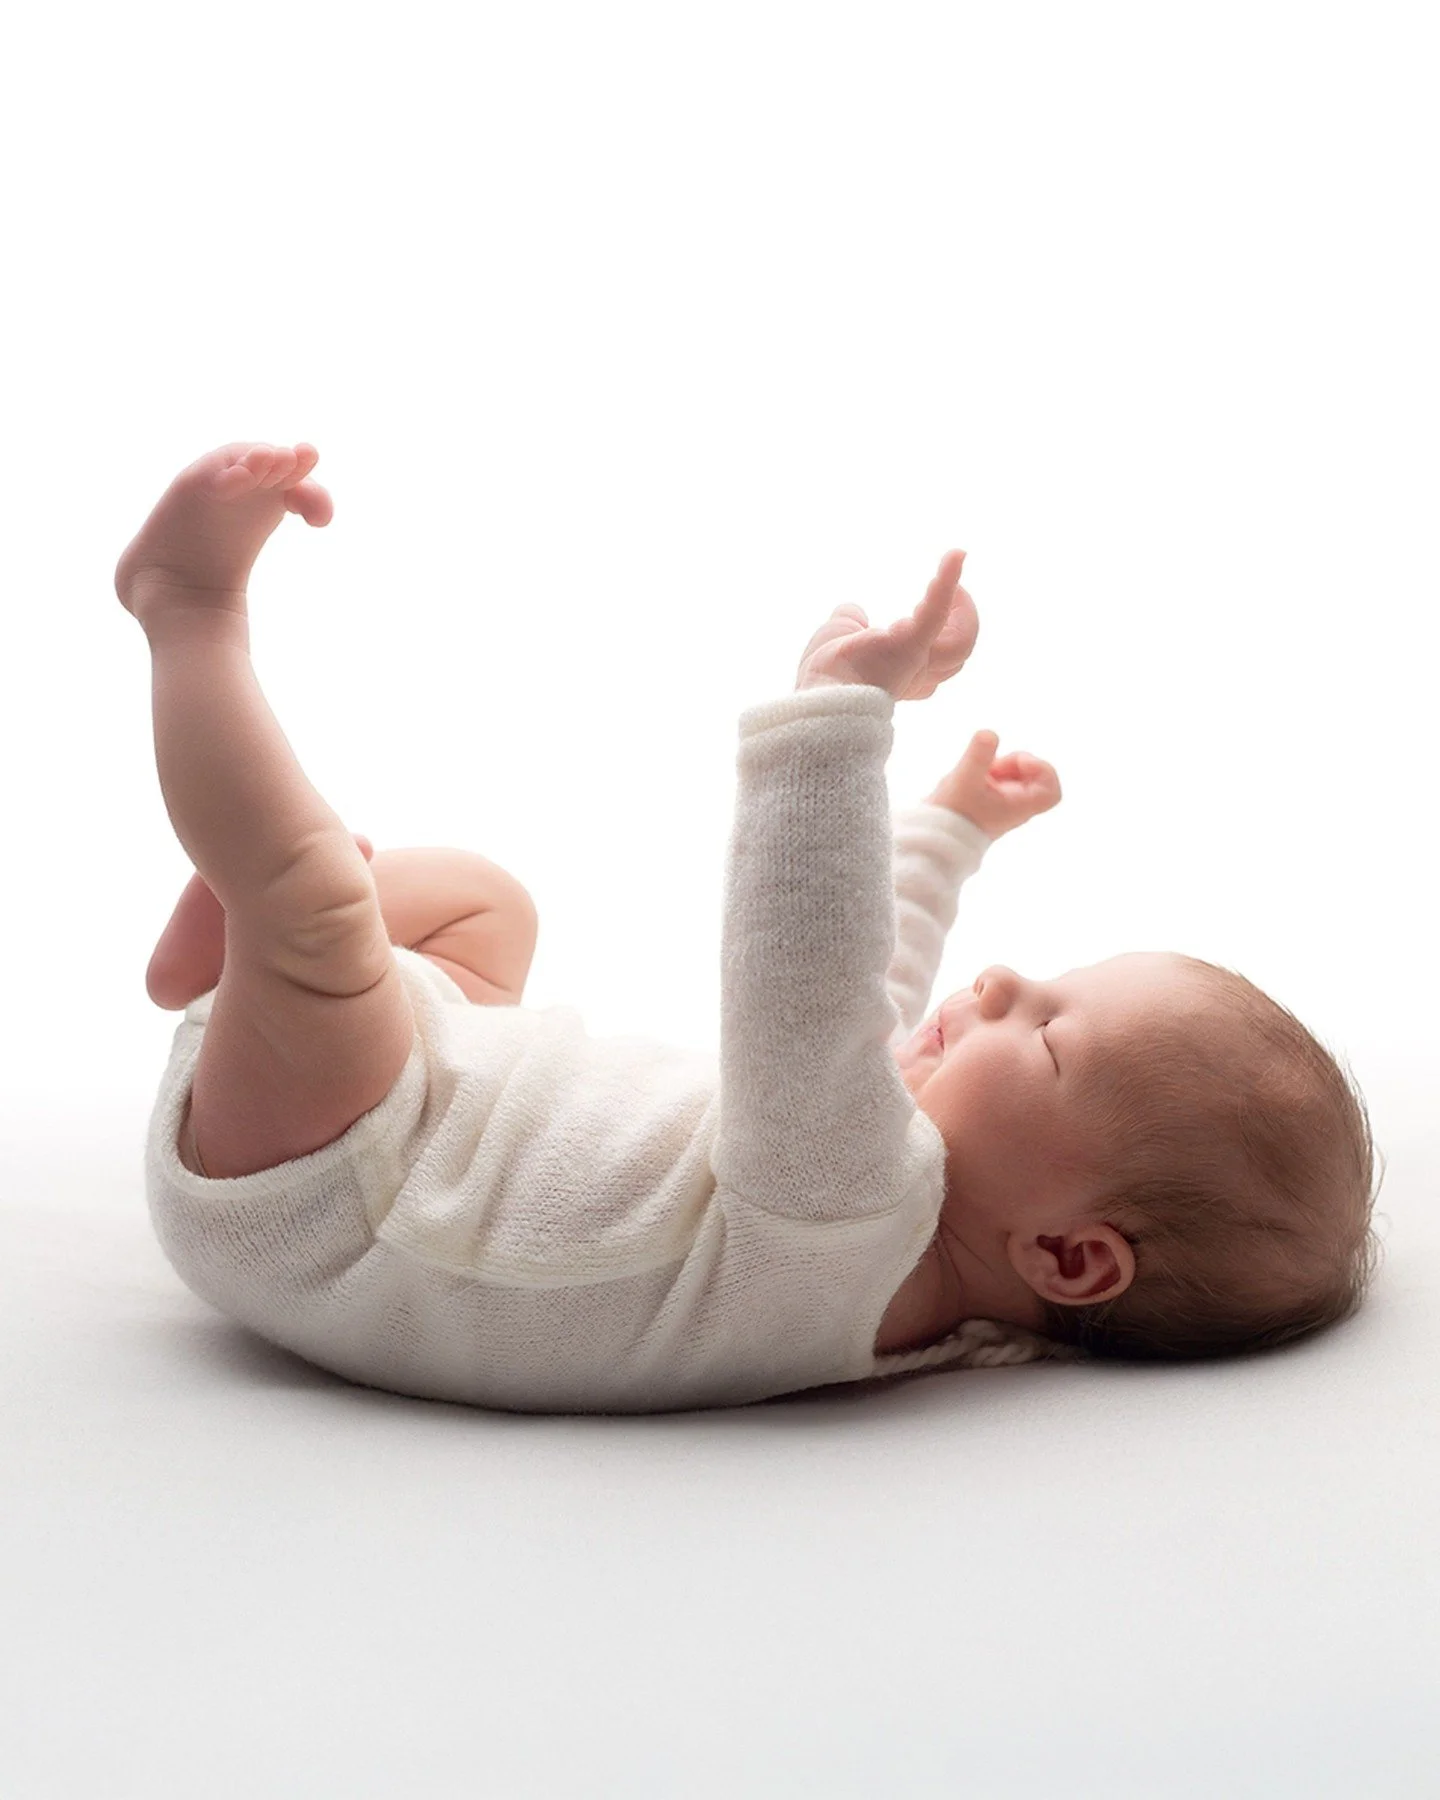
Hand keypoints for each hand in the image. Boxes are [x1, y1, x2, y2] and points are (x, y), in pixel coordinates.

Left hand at [794, 550, 977, 701]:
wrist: (819, 693)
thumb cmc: (826, 675)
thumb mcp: (839, 639)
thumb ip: (850, 622)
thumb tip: (854, 610)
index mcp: (899, 677)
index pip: (934, 666)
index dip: (939, 638)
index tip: (920, 613)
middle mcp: (916, 675)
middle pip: (957, 655)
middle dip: (961, 622)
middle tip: (955, 595)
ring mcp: (917, 660)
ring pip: (961, 642)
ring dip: (962, 609)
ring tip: (955, 581)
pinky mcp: (911, 643)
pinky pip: (938, 609)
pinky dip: (947, 580)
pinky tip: (956, 555)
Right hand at [926, 731, 1061, 839]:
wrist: (933, 837)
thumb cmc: (952, 815)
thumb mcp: (964, 779)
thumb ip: (978, 755)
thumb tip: (990, 733)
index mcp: (1018, 807)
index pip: (1051, 792)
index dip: (1042, 770)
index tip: (1019, 764)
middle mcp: (1015, 808)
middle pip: (1034, 778)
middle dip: (1015, 763)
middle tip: (993, 767)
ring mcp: (1003, 805)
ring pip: (1015, 777)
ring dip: (999, 766)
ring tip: (980, 773)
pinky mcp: (989, 803)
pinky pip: (1000, 780)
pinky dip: (989, 772)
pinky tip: (973, 777)